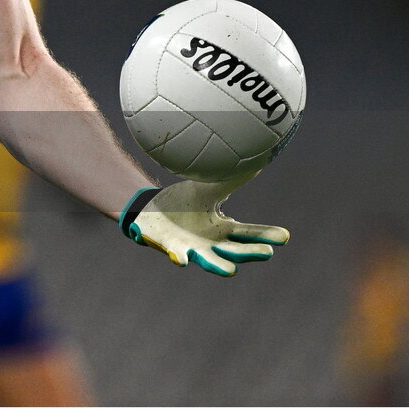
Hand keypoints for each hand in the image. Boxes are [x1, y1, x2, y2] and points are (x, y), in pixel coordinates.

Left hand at [120, 173, 288, 276]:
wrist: (151, 210)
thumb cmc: (183, 204)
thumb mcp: (206, 191)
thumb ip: (227, 182)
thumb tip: (255, 164)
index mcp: (223, 230)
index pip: (248, 233)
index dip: (266, 235)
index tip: (285, 236)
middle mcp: (212, 244)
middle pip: (234, 251)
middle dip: (250, 253)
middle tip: (268, 252)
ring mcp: (192, 248)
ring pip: (208, 260)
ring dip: (218, 265)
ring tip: (232, 272)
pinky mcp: (171, 248)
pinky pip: (177, 254)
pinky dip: (180, 258)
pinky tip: (182, 259)